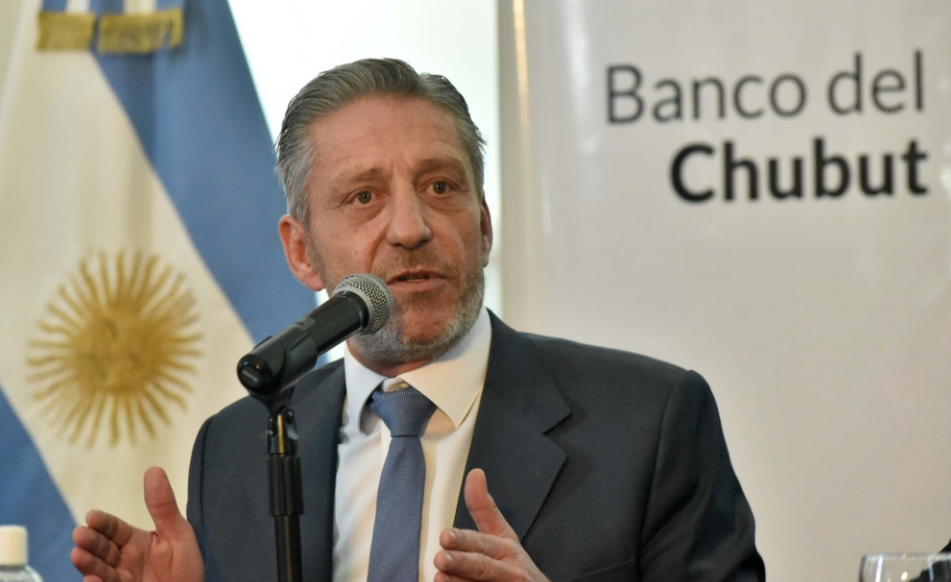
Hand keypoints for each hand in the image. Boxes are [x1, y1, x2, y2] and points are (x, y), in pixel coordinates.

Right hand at [70, 466, 204, 581]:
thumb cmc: (186, 568)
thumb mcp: (178, 533)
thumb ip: (163, 506)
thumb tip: (153, 469)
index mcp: (134, 542)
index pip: (114, 529)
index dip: (103, 523)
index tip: (92, 516)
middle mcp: (123, 561)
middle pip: (102, 549)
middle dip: (90, 542)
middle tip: (80, 535)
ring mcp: (121, 580)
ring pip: (100, 571)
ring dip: (88, 564)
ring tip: (78, 555)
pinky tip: (92, 580)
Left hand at [434, 469, 549, 581]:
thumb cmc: (514, 564)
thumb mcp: (503, 534)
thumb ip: (483, 508)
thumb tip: (475, 472)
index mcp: (506, 548)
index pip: (482, 542)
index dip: (464, 540)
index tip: (445, 536)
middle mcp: (509, 570)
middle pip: (482, 566)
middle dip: (461, 563)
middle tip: (440, 560)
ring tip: (439, 578)